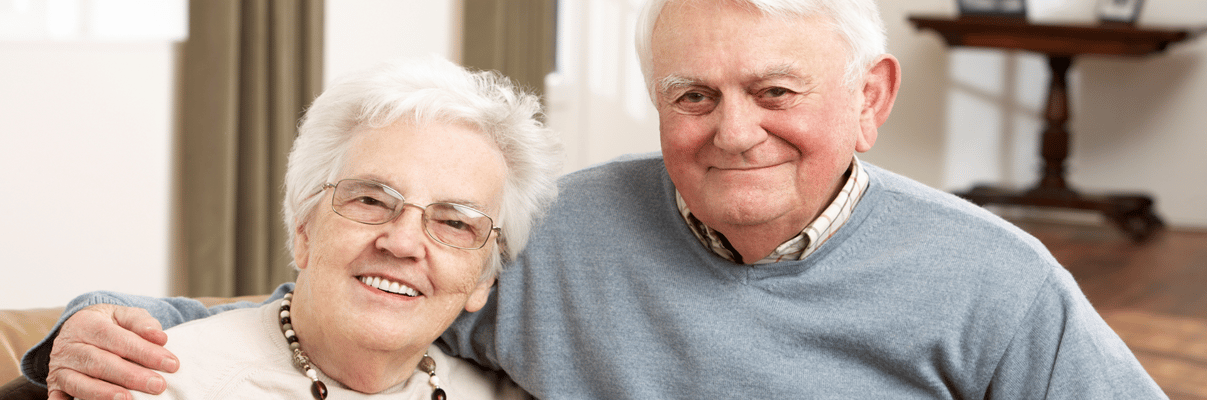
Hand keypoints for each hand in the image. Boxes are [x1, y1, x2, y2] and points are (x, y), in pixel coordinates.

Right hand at [46, 304, 179, 399]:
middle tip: (158, 385)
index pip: (117, 338)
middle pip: (99, 362)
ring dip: (104, 393)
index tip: (171, 364)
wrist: (77, 329)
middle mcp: (68, 346)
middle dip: (130, 376)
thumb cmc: (108, 324)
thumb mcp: (124, 315)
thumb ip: (142, 323)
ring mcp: (59, 368)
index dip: (145, 352)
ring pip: (79, 383)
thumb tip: (160, 337)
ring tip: (128, 399)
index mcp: (86, 323)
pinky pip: (61, 398)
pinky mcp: (54, 385)